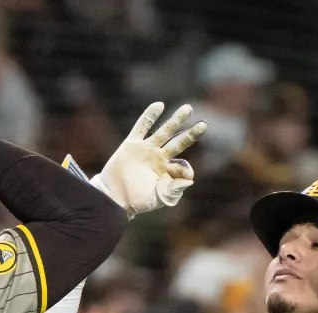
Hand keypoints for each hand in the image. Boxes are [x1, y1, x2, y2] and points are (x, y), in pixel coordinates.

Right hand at [93, 102, 206, 218]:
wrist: (113, 197)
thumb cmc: (136, 201)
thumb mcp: (158, 198)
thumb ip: (174, 189)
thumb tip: (190, 179)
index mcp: (166, 172)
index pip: (182, 166)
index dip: (186, 169)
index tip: (186, 175)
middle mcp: (158, 158)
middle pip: (178, 143)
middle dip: (191, 134)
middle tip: (203, 125)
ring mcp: (146, 149)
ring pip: (164, 131)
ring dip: (176, 120)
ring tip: (188, 108)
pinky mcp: (132, 144)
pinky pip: (142, 127)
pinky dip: (150, 116)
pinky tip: (159, 105)